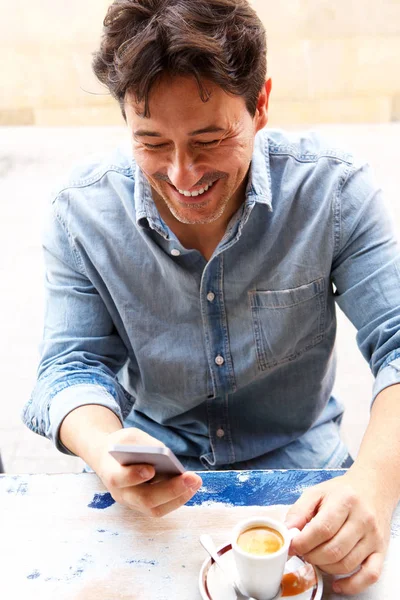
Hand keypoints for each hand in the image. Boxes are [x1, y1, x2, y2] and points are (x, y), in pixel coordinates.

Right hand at [93, 427, 201, 516]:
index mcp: (111, 472)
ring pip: (156, 509)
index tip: (151, 469)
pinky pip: (162, 507)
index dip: (134, 476)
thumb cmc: (122, 446)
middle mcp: (121, 493)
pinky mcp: (143, 506)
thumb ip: (144, 445)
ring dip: (179, 497)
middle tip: (191, 478)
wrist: (110, 459)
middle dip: (171, 490)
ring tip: (196, 482)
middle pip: (145, 499)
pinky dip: (178, 498)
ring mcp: (132, 503)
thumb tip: (166, 456)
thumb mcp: (130, 437)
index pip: (120, 479)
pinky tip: (191, 485)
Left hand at [284, 469, 391, 594]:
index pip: (322, 529)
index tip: (292, 546)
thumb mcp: (317, 492)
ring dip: (325, 567)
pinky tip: (337, 583)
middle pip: (333, 550)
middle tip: (303, 552)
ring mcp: (373, 537)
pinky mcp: (381, 551)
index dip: (303, 542)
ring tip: (316, 558)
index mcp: (345, 500)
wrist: (372, 488)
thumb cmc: (342, 492)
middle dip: (312, 556)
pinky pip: (370, 576)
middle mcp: (363, 519)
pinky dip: (352, 585)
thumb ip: (299, 511)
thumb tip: (286, 531)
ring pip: (347, 564)